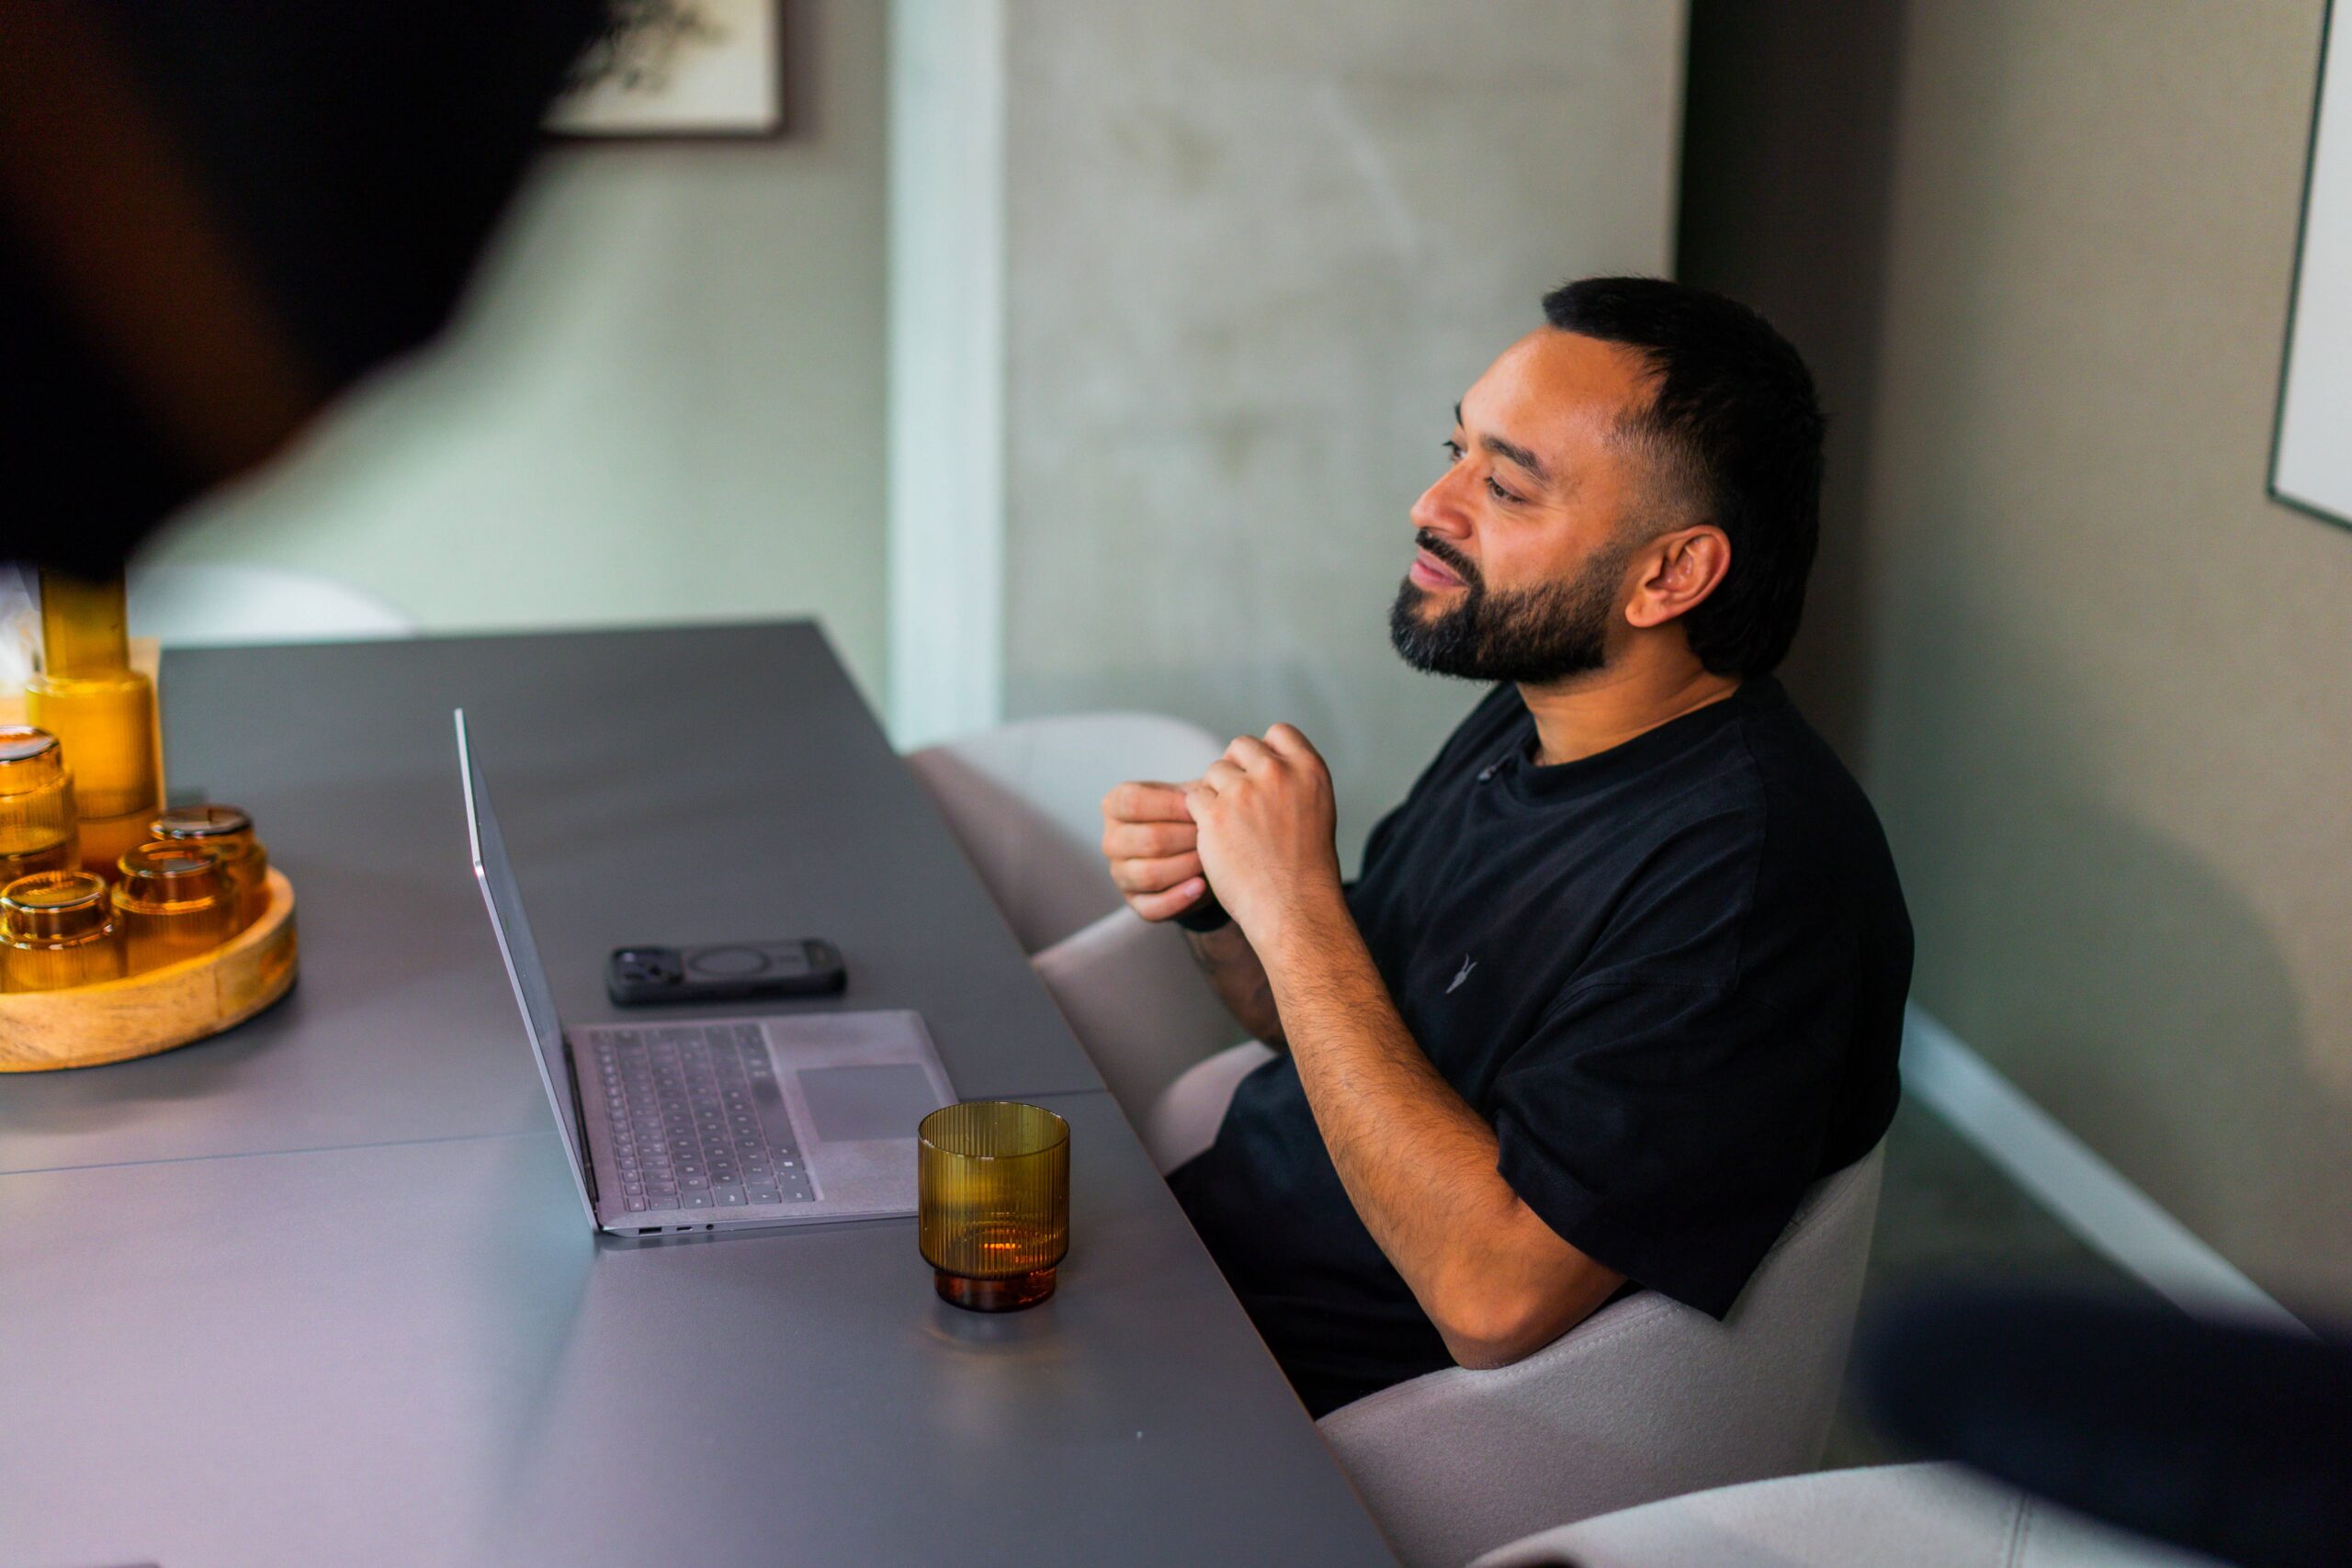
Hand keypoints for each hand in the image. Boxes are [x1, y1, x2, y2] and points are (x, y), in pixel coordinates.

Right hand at [1100, 779, 1210, 921]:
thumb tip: (1212, 783)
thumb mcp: (1188, 797)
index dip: (1170, 805)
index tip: (1200, 807)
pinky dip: (1180, 898)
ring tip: (1211, 860)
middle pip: (1147, 840)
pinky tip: (1201, 886)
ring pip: (1149, 875)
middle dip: (1186, 837)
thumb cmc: (1189, 818)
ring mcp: (1120, 875)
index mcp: (1115, 806)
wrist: (1195, 854)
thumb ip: (1194, 791)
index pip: (1133, 802)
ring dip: (1186, 866)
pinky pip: (1153, 907)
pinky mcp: (1136, 903)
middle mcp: (1112, 841)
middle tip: (1215, 835)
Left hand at [1183, 725, 1341, 939]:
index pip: (1279, 732)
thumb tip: (1265, 758)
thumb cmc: (1306, 866)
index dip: (1265, 752)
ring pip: (1214, 771)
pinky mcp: (1215, 814)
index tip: (1261, 776)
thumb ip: (1294, 779)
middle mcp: (1277, 773)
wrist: (1294, 907)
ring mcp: (1244, 791)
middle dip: (1235, 770)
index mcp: (1309, 769)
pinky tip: (1216, 837)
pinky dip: (1200, 816)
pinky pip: (1194, 797)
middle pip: (1240, 746)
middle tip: (1240, 804)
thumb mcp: (1317, 809)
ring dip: (1216, 794)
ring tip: (1232, 827)